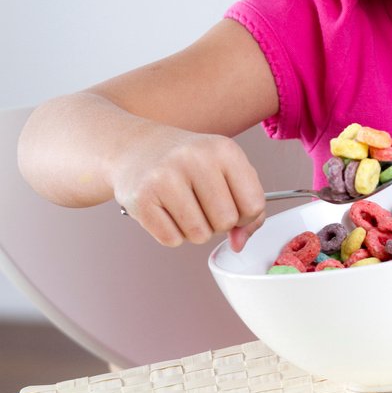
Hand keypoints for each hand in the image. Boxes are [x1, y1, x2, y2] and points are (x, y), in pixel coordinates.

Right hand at [111, 124, 266, 249]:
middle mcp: (196, 159)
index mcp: (224, 150)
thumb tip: (238, 244)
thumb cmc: (189, 163)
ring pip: (200, 235)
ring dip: (194, 230)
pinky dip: (171, 233)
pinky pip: (172, 239)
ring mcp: (166, 178)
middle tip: (202, 204)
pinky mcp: (142, 198)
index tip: (231, 204)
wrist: (138, 148)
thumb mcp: (226, 171)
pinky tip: (165, 210)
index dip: (245, 215)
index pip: (254, 205)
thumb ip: (246, 208)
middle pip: (226, 222)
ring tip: (183, 205)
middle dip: (217, 223)